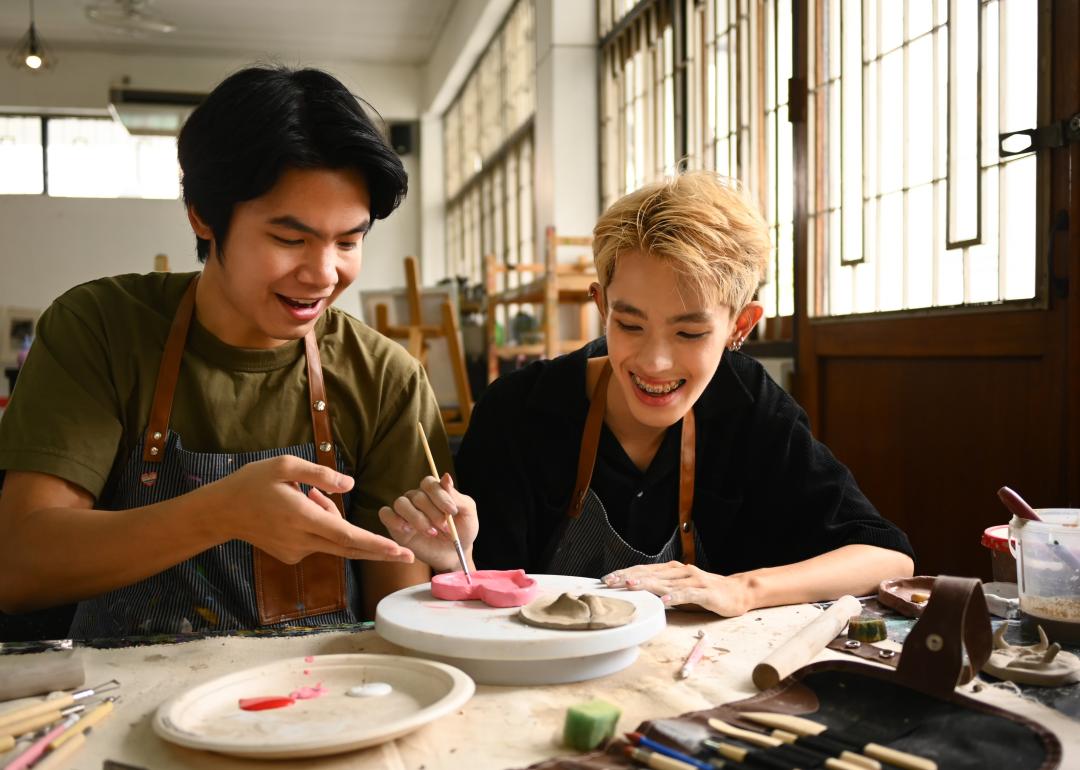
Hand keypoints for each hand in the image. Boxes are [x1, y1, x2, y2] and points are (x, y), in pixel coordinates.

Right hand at [205, 455, 413, 564]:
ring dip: (336, 521)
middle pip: (349, 549)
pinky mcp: (291, 555)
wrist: (221, 512)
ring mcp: (296, 551)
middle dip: (380, 550)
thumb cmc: (253, 483)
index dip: (375, 544)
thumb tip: (350, 485)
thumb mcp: (285, 466)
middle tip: (408, 552)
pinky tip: (302, 507)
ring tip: (310, 495)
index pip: (347, 536)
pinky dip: (322, 526)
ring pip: (332, 541)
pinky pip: (318, 542)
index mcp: (303, 518)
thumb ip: (320, 475)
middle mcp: (302, 540)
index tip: (398, 550)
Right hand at [378, 474, 477, 572]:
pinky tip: (408, 530)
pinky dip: (394, 520)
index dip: (440, 496)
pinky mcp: (395, 526)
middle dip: (433, 513)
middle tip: (444, 528)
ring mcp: (405, 511)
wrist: (454, 554)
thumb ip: (456, 497)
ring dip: (417, 518)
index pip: (429, 483)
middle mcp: (417, 498)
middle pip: (417, 496)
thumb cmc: (462, 531)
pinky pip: (385, 514)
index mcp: (434, 491)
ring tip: (431, 532)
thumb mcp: (467, 513)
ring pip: (401, 503)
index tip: (452, 511)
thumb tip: (446, 476)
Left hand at [601, 561, 752, 616]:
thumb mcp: (679, 590)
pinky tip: (663, 601)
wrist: (736, 592)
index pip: (644, 570)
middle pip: (650, 573)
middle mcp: (680, 571)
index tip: (606, 579)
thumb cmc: (705, 593)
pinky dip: (675, 597)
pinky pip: (687, 594)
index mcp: (672, 570)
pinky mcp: (705, 591)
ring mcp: (693, 580)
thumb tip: (636, 596)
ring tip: (629, 586)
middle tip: (609, 582)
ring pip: (665, 582)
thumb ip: (662, 590)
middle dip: (628, 577)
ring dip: (646, 584)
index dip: (624, 573)